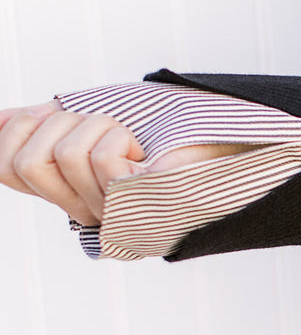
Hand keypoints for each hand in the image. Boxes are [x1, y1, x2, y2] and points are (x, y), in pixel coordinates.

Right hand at [0, 102, 253, 226]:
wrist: (242, 132)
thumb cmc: (177, 124)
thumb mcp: (94, 116)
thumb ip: (43, 122)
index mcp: (75, 196)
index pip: (4, 167)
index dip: (18, 128)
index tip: (62, 115)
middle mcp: (90, 216)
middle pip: (21, 163)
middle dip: (60, 124)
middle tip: (109, 127)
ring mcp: (115, 218)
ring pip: (61, 156)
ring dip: (99, 127)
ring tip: (135, 142)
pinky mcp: (140, 209)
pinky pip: (97, 160)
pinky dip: (119, 138)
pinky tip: (148, 154)